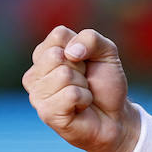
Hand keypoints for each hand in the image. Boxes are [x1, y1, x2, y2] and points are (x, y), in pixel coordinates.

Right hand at [22, 26, 139, 151]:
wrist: (115, 116)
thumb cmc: (105, 83)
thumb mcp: (106, 52)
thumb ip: (91, 38)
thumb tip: (70, 52)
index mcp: (46, 53)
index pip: (58, 35)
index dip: (81, 47)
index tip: (86, 62)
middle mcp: (36, 73)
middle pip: (56, 55)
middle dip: (81, 68)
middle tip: (84, 81)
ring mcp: (37, 94)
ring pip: (63, 75)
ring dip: (83, 85)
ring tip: (83, 94)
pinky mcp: (46, 112)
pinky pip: (70, 94)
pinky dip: (84, 99)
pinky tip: (81, 107)